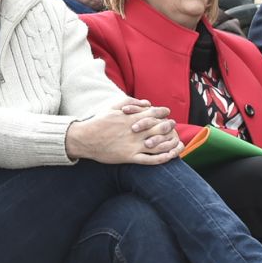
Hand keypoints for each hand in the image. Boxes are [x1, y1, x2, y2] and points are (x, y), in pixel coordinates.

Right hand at [64, 104, 179, 165]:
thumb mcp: (113, 106)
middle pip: (160, 128)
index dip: (163, 112)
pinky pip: (150, 159)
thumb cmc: (98, 121)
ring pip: (158, 144)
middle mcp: (135, 131)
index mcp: (132, 118)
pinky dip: (162, 158)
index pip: (154, 113)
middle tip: (173, 126)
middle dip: (169, 126)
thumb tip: (147, 103)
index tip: (167, 113)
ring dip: (170, 143)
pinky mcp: (129, 157)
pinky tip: (170, 156)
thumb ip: (131, 102)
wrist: (84, 138)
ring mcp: (133, 145)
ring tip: (177, 142)